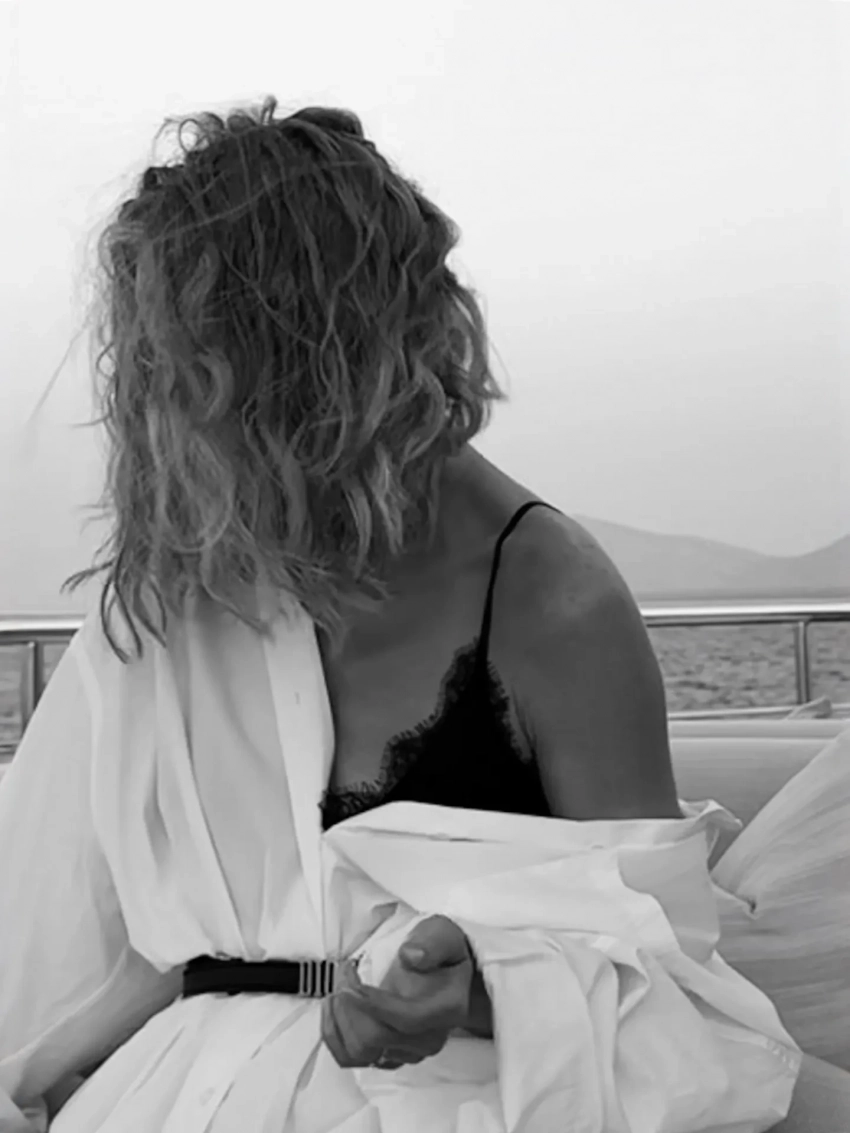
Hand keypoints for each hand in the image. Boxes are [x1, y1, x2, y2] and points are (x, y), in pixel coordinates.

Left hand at [321, 915, 473, 1070]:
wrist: (449, 977)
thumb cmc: (442, 955)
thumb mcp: (442, 934)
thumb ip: (431, 943)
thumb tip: (411, 956)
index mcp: (445, 1010)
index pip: (405, 1019)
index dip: (372, 1002)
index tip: (352, 977)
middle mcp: (428, 1039)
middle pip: (376, 1038)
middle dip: (350, 1005)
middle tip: (344, 973)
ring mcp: (408, 1052)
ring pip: (361, 1052)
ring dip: (339, 1020)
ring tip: (337, 988)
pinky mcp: (390, 1056)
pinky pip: (354, 1058)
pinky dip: (335, 1036)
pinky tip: (333, 1010)